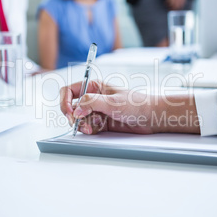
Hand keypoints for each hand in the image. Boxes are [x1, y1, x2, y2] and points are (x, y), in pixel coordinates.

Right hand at [60, 80, 199, 134]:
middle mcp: (92, 98)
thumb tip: (76, 109)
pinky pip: (87, 127)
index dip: (65, 102)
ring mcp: (96, 111)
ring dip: (83, 125)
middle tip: (80, 123)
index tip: (70, 113)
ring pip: (78, 119)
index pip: (69, 91)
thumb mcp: (112, 101)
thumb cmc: (136, 104)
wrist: (150, 117)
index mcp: (93, 86)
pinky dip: (90, 130)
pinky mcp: (101, 122)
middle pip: (71, 107)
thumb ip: (91, 103)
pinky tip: (99, 128)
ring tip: (94, 127)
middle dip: (74, 117)